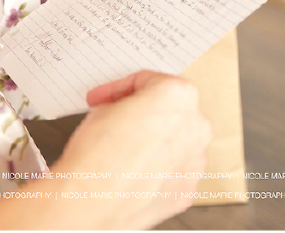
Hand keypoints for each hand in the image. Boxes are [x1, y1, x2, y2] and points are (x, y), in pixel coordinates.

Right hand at [0, 71, 210, 229]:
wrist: (87, 205)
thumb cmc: (91, 152)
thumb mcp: (103, 106)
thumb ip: (125, 94)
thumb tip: (123, 98)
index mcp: (179, 95)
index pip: (152, 78)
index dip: (122, 87)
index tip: (100, 97)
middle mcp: (197, 125)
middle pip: (168, 108)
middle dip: (139, 111)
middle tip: (107, 119)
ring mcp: (194, 160)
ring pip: (174, 138)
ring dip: (149, 138)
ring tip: (114, 148)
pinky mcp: (186, 190)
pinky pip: (173, 168)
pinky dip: (155, 167)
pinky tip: (126, 173)